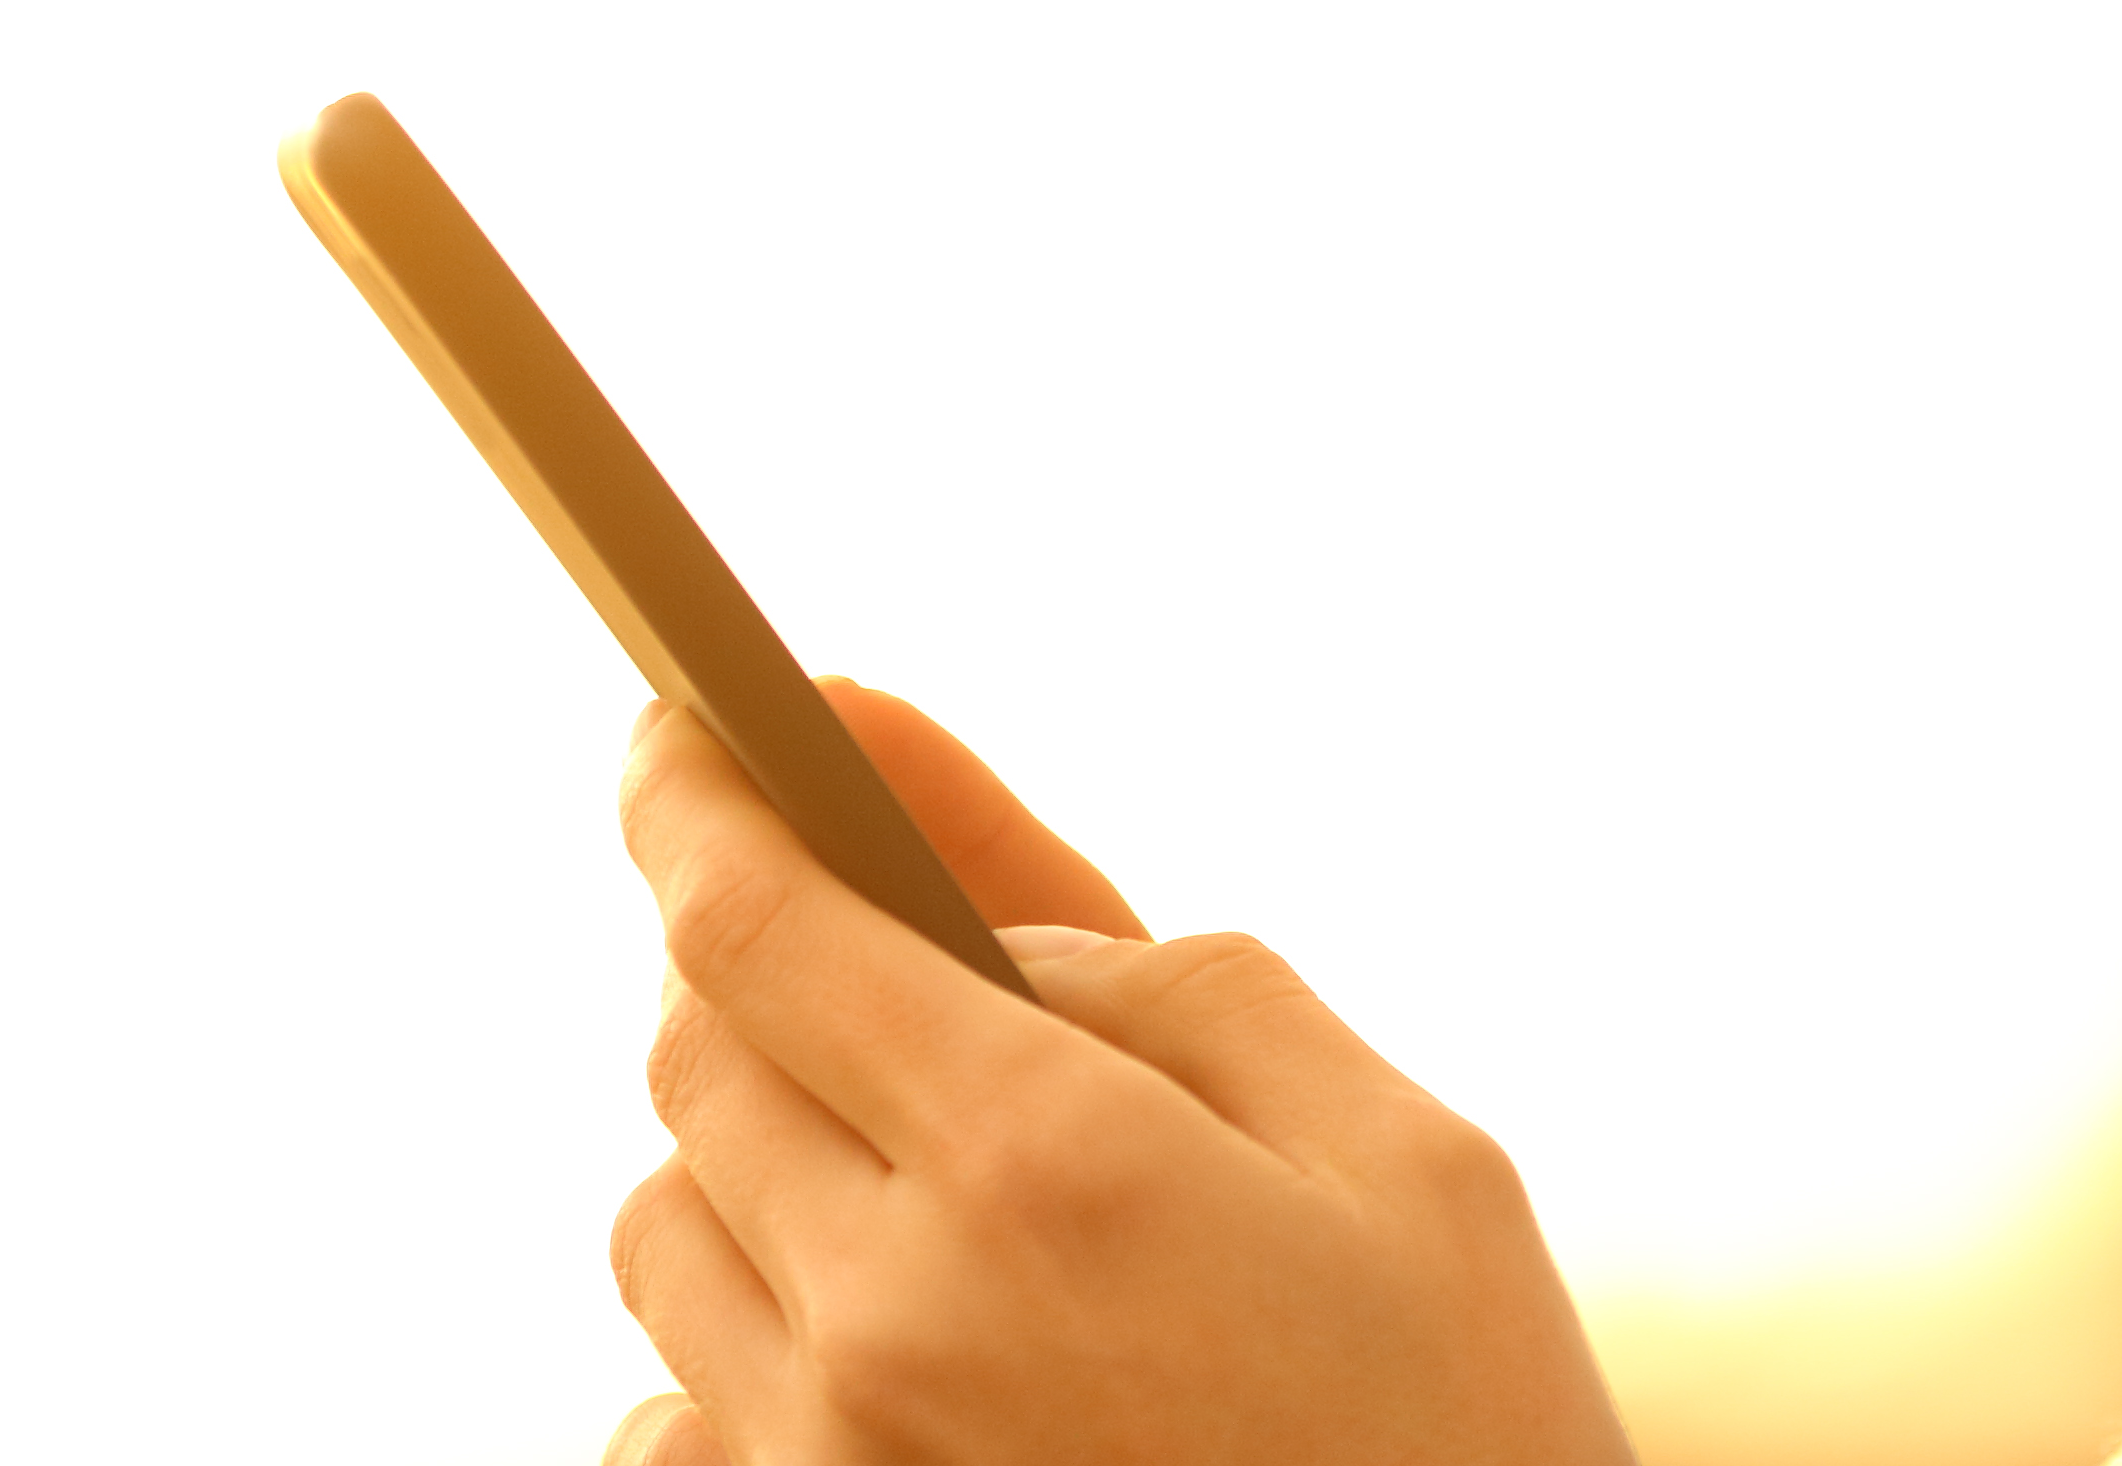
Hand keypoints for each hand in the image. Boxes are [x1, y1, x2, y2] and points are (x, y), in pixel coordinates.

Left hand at [601, 685, 1636, 1465]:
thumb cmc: (1458, 1433)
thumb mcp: (1403, 1157)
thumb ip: (1178, 991)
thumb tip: (987, 911)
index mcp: (1044, 1167)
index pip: (758, 925)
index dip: (695, 797)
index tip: (673, 725)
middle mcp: (888, 1320)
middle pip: (695, 1059)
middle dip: (761, 966)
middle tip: (866, 950)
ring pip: (664, 1228)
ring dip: (750, 1156)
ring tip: (917, 1179)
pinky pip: (670, 1417)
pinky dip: (732, 1353)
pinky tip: (881, 1354)